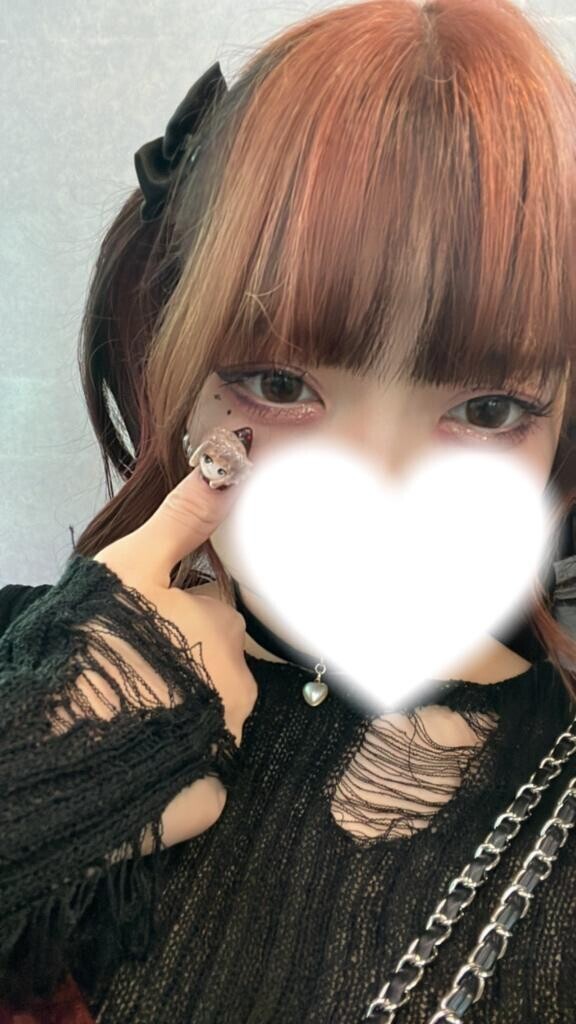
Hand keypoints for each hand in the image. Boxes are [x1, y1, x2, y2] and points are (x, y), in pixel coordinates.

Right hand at [86, 450, 257, 845]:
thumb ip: (185, 516)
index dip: (178, 609)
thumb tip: (240, 451)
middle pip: (215, 662)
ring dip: (182, 709)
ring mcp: (225, 746)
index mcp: (222, 629)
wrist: (57, 746)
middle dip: (185, 660)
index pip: (214, 608)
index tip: (142, 621)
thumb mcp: (131, 566)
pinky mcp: (205, 800)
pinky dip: (180, 765)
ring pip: (209, 713)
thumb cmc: (93, 643)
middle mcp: (240, 687)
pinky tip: (141, 756)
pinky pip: (200, 773)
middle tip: (130, 668)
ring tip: (127, 711)